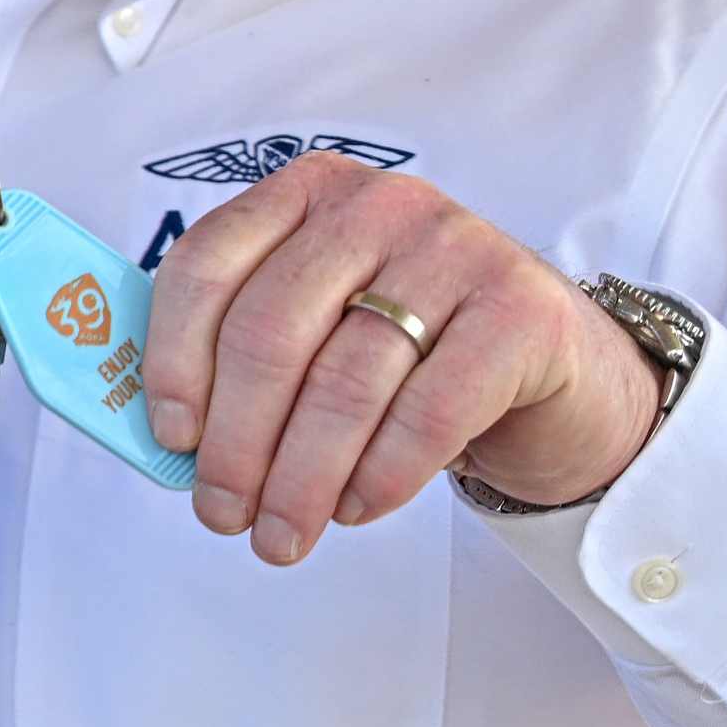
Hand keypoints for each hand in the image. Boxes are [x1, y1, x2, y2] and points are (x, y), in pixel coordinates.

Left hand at [143, 154, 661, 561]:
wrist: (555, 365)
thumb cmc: (413, 347)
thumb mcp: (323, 323)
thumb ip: (246, 352)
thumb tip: (175, 441)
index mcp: (304, 192)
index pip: (205, 266)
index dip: (173, 359)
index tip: (171, 438)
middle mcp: (376, 204)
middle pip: (269, 333)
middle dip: (235, 441)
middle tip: (221, 512)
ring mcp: (455, 249)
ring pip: (344, 382)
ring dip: (300, 478)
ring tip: (281, 534)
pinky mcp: (520, 312)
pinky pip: (427, 412)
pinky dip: (379, 475)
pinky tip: (354, 508)